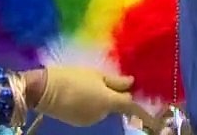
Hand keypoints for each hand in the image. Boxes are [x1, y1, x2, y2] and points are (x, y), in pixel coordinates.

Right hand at [30, 66, 162, 131]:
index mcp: (108, 101)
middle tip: (103, 81)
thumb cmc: (71, 77)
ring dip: (101, 100)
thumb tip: (132, 83)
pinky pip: (92, 113)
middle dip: (113, 96)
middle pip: (115, 105)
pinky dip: (91, 105)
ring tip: (87, 85)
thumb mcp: (95, 74)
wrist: (43, 90)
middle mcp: (102, 115)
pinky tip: (79, 95)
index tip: (154, 114)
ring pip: (103, 109)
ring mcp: (90, 121)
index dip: (142, 109)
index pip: (130, 106)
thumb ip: (115, 81)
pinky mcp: (79, 123)